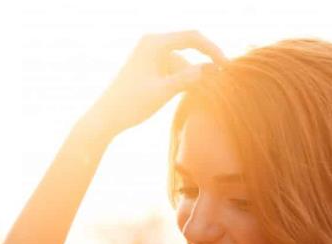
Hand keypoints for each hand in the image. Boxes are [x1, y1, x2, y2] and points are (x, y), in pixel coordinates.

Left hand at [83, 30, 227, 139]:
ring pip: (180, 61)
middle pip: (188, 46)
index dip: (212, 49)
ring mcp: (148, 54)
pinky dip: (181, 79)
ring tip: (198, 95)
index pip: (192, 37)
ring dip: (191, 76)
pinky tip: (185, 94)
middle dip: (203, 64)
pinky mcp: (147, 66)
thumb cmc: (131, 104)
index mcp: (153, 43)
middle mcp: (151, 43)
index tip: (227, 66)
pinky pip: (171, 68)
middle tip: (219, 82)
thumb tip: (211, 68)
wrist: (105, 118)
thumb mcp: (163, 92)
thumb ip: (188, 78)